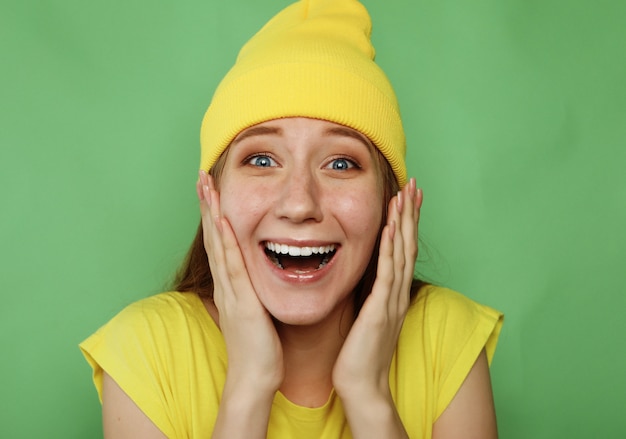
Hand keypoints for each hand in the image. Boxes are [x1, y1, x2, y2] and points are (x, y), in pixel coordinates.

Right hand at [197, 171, 283, 395]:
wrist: (255, 378)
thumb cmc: (259, 349)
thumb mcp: (255, 312)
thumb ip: (252, 293)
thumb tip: (257, 279)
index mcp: (231, 285)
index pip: (220, 242)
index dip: (214, 214)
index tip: (213, 189)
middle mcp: (226, 284)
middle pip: (213, 236)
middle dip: (208, 204)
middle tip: (202, 175)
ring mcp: (231, 291)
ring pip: (218, 244)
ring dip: (212, 213)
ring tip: (207, 185)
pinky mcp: (241, 302)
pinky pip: (232, 267)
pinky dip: (226, 243)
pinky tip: (222, 221)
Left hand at [332, 178, 421, 434]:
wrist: (362, 385)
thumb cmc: (359, 354)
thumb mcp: (365, 317)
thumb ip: (368, 296)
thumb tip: (363, 278)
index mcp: (393, 294)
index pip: (403, 250)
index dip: (406, 223)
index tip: (407, 198)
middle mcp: (397, 293)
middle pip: (408, 244)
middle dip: (411, 213)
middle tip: (415, 184)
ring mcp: (391, 300)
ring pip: (402, 252)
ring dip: (404, 222)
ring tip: (406, 194)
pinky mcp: (380, 309)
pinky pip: (387, 272)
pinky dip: (390, 247)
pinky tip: (390, 227)